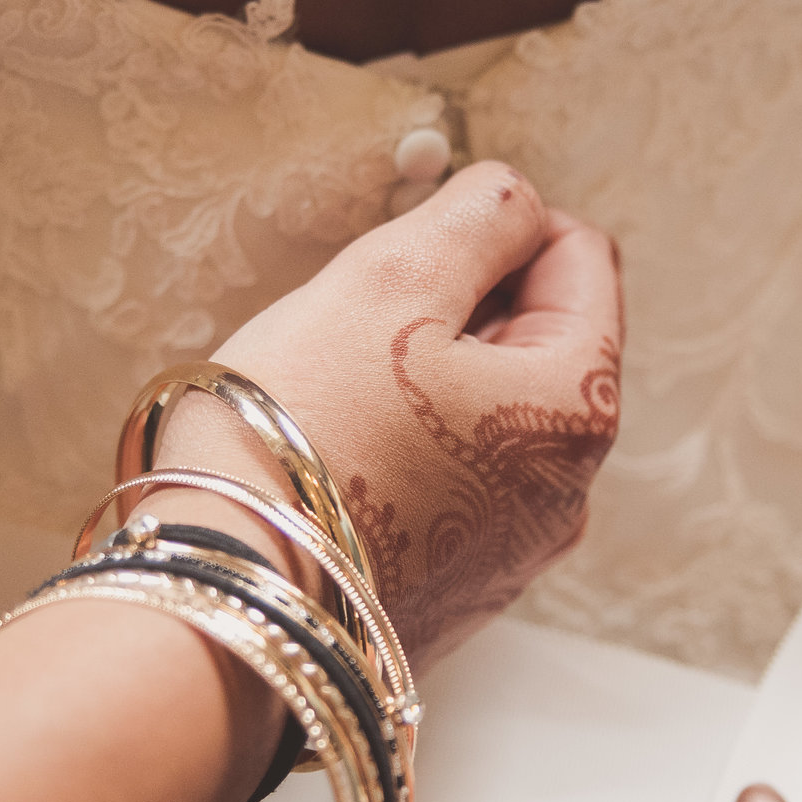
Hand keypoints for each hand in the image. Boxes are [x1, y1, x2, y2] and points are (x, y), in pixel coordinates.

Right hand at [207, 162, 623, 658]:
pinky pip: (444, 480)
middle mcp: (568, 495)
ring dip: (421, 379)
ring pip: (485, 413)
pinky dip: (399, 448)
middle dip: (455, 308)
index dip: (494, 229)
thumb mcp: (391, 280)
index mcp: (577, 409)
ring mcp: (508, 555)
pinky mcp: (446, 593)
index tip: (412, 252)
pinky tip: (331, 458)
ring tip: (337, 396)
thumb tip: (515, 200)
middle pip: (534, 339)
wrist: (221, 600)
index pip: (581, 258)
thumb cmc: (299, 435)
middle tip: (360, 326)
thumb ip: (477, 217)